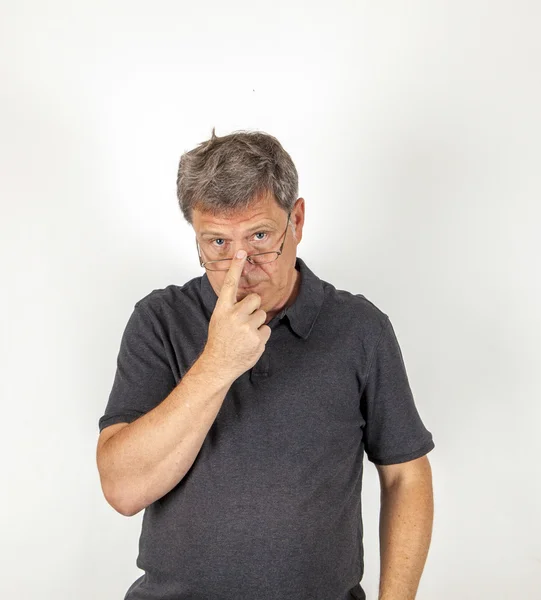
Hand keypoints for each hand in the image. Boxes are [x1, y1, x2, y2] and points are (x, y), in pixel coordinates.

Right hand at [203, 250, 271, 380]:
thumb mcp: (219, 319)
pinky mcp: (257, 339)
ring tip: (245, 334)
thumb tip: (246, 297)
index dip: (236, 267)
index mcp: (222, 309)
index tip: (242, 252)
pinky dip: (261, 336)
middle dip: (253, 307)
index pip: (230, 284)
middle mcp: (234, 316)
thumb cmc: (220, 340)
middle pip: (255, 299)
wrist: (219, 364)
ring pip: (262, 315)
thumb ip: (231, 307)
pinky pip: (266, 329)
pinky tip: (250, 343)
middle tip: (244, 320)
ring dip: (257, 323)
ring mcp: (246, 328)